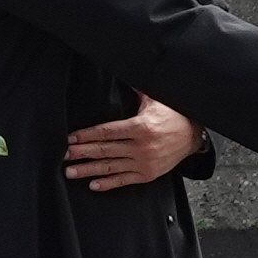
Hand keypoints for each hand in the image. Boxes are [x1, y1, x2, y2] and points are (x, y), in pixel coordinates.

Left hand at [63, 97, 202, 191]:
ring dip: (88, 170)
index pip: (106, 132)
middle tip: (64, 155)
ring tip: (71, 172)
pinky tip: (93, 184)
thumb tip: (122, 73)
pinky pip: (124, 180)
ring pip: (110, 167)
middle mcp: (141, 147)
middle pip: (104, 150)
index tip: (71, 138)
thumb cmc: (174, 116)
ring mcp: (144, 162)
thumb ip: (136, 90)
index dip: (86, 135)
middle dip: (81, 153)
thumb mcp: (155, 99)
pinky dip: (108, 183)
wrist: (194, 136)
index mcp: (140, 127)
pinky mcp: (147, 174)